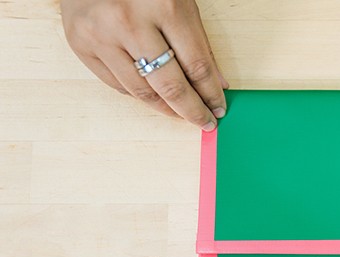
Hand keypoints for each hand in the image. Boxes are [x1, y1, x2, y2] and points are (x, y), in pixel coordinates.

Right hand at [61, 0, 227, 130]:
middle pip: (170, 86)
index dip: (211, 94)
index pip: (196, 66)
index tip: (218, 109)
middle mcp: (131, 23)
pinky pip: (117, 85)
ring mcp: (102, 35)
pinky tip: (154, 95)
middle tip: (204, 121)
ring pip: (142, 92)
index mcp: (164, 6)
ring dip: (166, 109)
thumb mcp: (181, 2)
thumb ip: (199, 43)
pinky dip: (139, 94)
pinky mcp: (80, 44)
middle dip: (192, 111)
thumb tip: (216, 84)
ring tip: (181, 114)